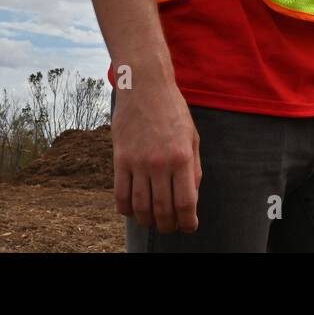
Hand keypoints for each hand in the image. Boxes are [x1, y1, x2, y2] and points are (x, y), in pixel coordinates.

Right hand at [112, 82, 201, 234]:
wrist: (145, 86)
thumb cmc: (173, 111)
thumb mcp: (192, 137)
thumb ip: (193, 169)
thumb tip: (191, 199)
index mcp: (182, 157)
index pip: (185, 202)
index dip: (187, 222)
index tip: (189, 227)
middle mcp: (160, 163)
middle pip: (162, 210)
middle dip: (168, 226)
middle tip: (170, 228)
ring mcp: (138, 162)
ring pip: (140, 207)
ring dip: (148, 221)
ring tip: (153, 222)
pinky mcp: (119, 159)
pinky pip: (120, 195)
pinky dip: (126, 210)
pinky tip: (133, 211)